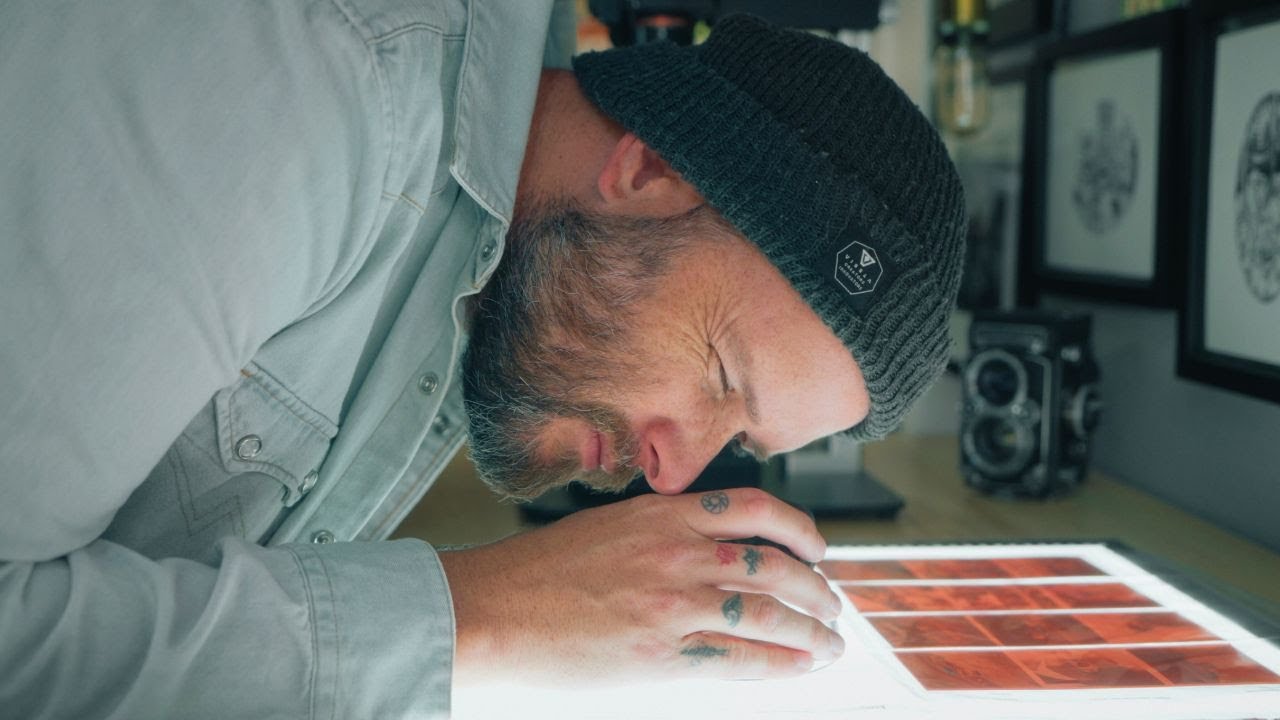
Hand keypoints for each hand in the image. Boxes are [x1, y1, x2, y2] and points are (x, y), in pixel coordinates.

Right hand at [438, 488, 844, 684]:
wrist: (492, 608)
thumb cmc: (536, 572)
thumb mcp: (606, 528)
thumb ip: (660, 533)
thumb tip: (711, 554)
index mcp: (661, 514)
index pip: (754, 508)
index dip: (800, 529)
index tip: (819, 548)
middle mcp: (676, 553)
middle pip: (774, 565)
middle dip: (817, 590)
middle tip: (833, 605)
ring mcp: (672, 605)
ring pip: (767, 614)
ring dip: (810, 632)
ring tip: (829, 644)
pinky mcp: (662, 655)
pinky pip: (738, 659)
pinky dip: (779, 664)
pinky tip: (798, 667)